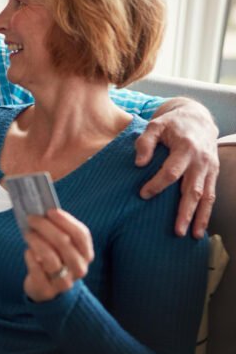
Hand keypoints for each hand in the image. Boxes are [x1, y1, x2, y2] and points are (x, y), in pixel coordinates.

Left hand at [22, 209, 94, 302]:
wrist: (46, 288)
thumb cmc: (54, 259)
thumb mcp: (62, 247)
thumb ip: (59, 231)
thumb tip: (43, 213)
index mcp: (86, 254)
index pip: (81, 235)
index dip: (65, 221)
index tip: (50, 211)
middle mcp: (79, 269)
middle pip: (64, 243)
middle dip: (46, 227)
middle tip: (32, 219)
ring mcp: (64, 282)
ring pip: (50, 257)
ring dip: (37, 241)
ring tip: (28, 233)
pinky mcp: (47, 290)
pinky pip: (36, 269)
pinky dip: (30, 256)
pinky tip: (28, 250)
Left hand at [135, 98, 218, 237]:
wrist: (198, 118)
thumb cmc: (171, 124)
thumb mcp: (155, 125)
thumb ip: (145, 142)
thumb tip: (138, 164)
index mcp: (185, 148)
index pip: (171, 172)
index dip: (157, 185)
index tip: (142, 195)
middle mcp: (201, 161)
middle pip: (193, 190)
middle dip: (185, 212)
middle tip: (177, 231)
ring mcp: (210, 168)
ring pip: (207, 197)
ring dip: (200, 217)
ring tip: (194, 236)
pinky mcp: (213, 173)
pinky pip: (212, 195)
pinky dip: (207, 211)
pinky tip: (201, 227)